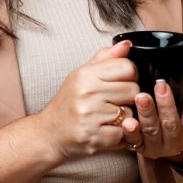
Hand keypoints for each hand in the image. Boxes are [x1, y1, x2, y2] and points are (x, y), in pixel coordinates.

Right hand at [37, 40, 138, 160]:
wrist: (49, 133)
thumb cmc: (68, 103)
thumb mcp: (82, 75)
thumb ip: (106, 59)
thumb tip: (127, 44)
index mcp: (86, 75)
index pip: (128, 67)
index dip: (130, 76)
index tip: (120, 83)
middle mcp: (88, 93)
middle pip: (133, 90)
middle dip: (128, 98)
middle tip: (113, 103)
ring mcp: (91, 116)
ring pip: (131, 113)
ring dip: (124, 118)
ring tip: (108, 117)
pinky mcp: (95, 137)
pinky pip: (123, 133)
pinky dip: (118, 135)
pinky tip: (105, 130)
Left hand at [121, 80, 182, 159]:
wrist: (168, 126)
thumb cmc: (180, 112)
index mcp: (180, 138)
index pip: (173, 122)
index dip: (167, 104)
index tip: (161, 85)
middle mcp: (164, 147)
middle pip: (155, 129)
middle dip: (148, 112)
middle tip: (142, 96)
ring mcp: (147, 148)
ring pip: (141, 136)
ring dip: (135, 123)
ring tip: (129, 110)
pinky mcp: (133, 146)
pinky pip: (128, 141)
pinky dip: (125, 132)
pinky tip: (122, 122)